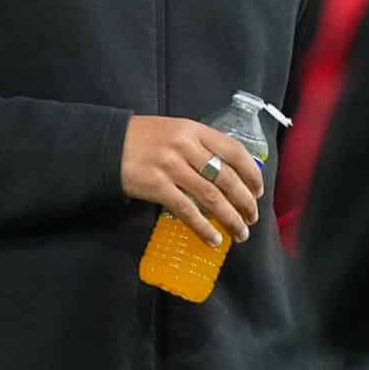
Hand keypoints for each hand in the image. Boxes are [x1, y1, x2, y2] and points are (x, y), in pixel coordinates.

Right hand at [122, 116, 263, 244]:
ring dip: (230, 218)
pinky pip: (187, 211)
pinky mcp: (157, 186)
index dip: (251, 173)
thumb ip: (201, 146)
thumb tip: (229, 172)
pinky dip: (203, 227)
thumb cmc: (145, 139)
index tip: (259, 191)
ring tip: (240, 233)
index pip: (234, 150)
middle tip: (252, 218)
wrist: (109, 144)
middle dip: (245, 201)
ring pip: (211, 197)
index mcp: (195, 130)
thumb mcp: (177, 131)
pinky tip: (213, 239)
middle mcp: (186, 147)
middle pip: (226, 178)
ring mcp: (171, 167)